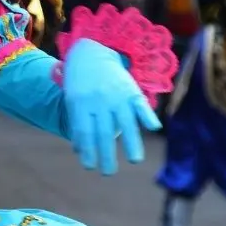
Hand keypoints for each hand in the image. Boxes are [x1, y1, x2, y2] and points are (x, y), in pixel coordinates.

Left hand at [62, 39, 161, 174]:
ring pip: (125, 121)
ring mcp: (116, 94)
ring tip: (134, 161)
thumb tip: (78, 150)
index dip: (87, 150)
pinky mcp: (131, 89)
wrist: (90, 52)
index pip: (84, 132)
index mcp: (80, 104)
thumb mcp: (72, 100)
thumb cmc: (79, 82)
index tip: (89, 167)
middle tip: (108, 173)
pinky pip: (140, 103)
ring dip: (131, 143)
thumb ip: (78, 123)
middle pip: (104, 132)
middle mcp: (99, 100)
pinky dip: (148, 115)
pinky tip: (153, 128)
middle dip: (107, 154)